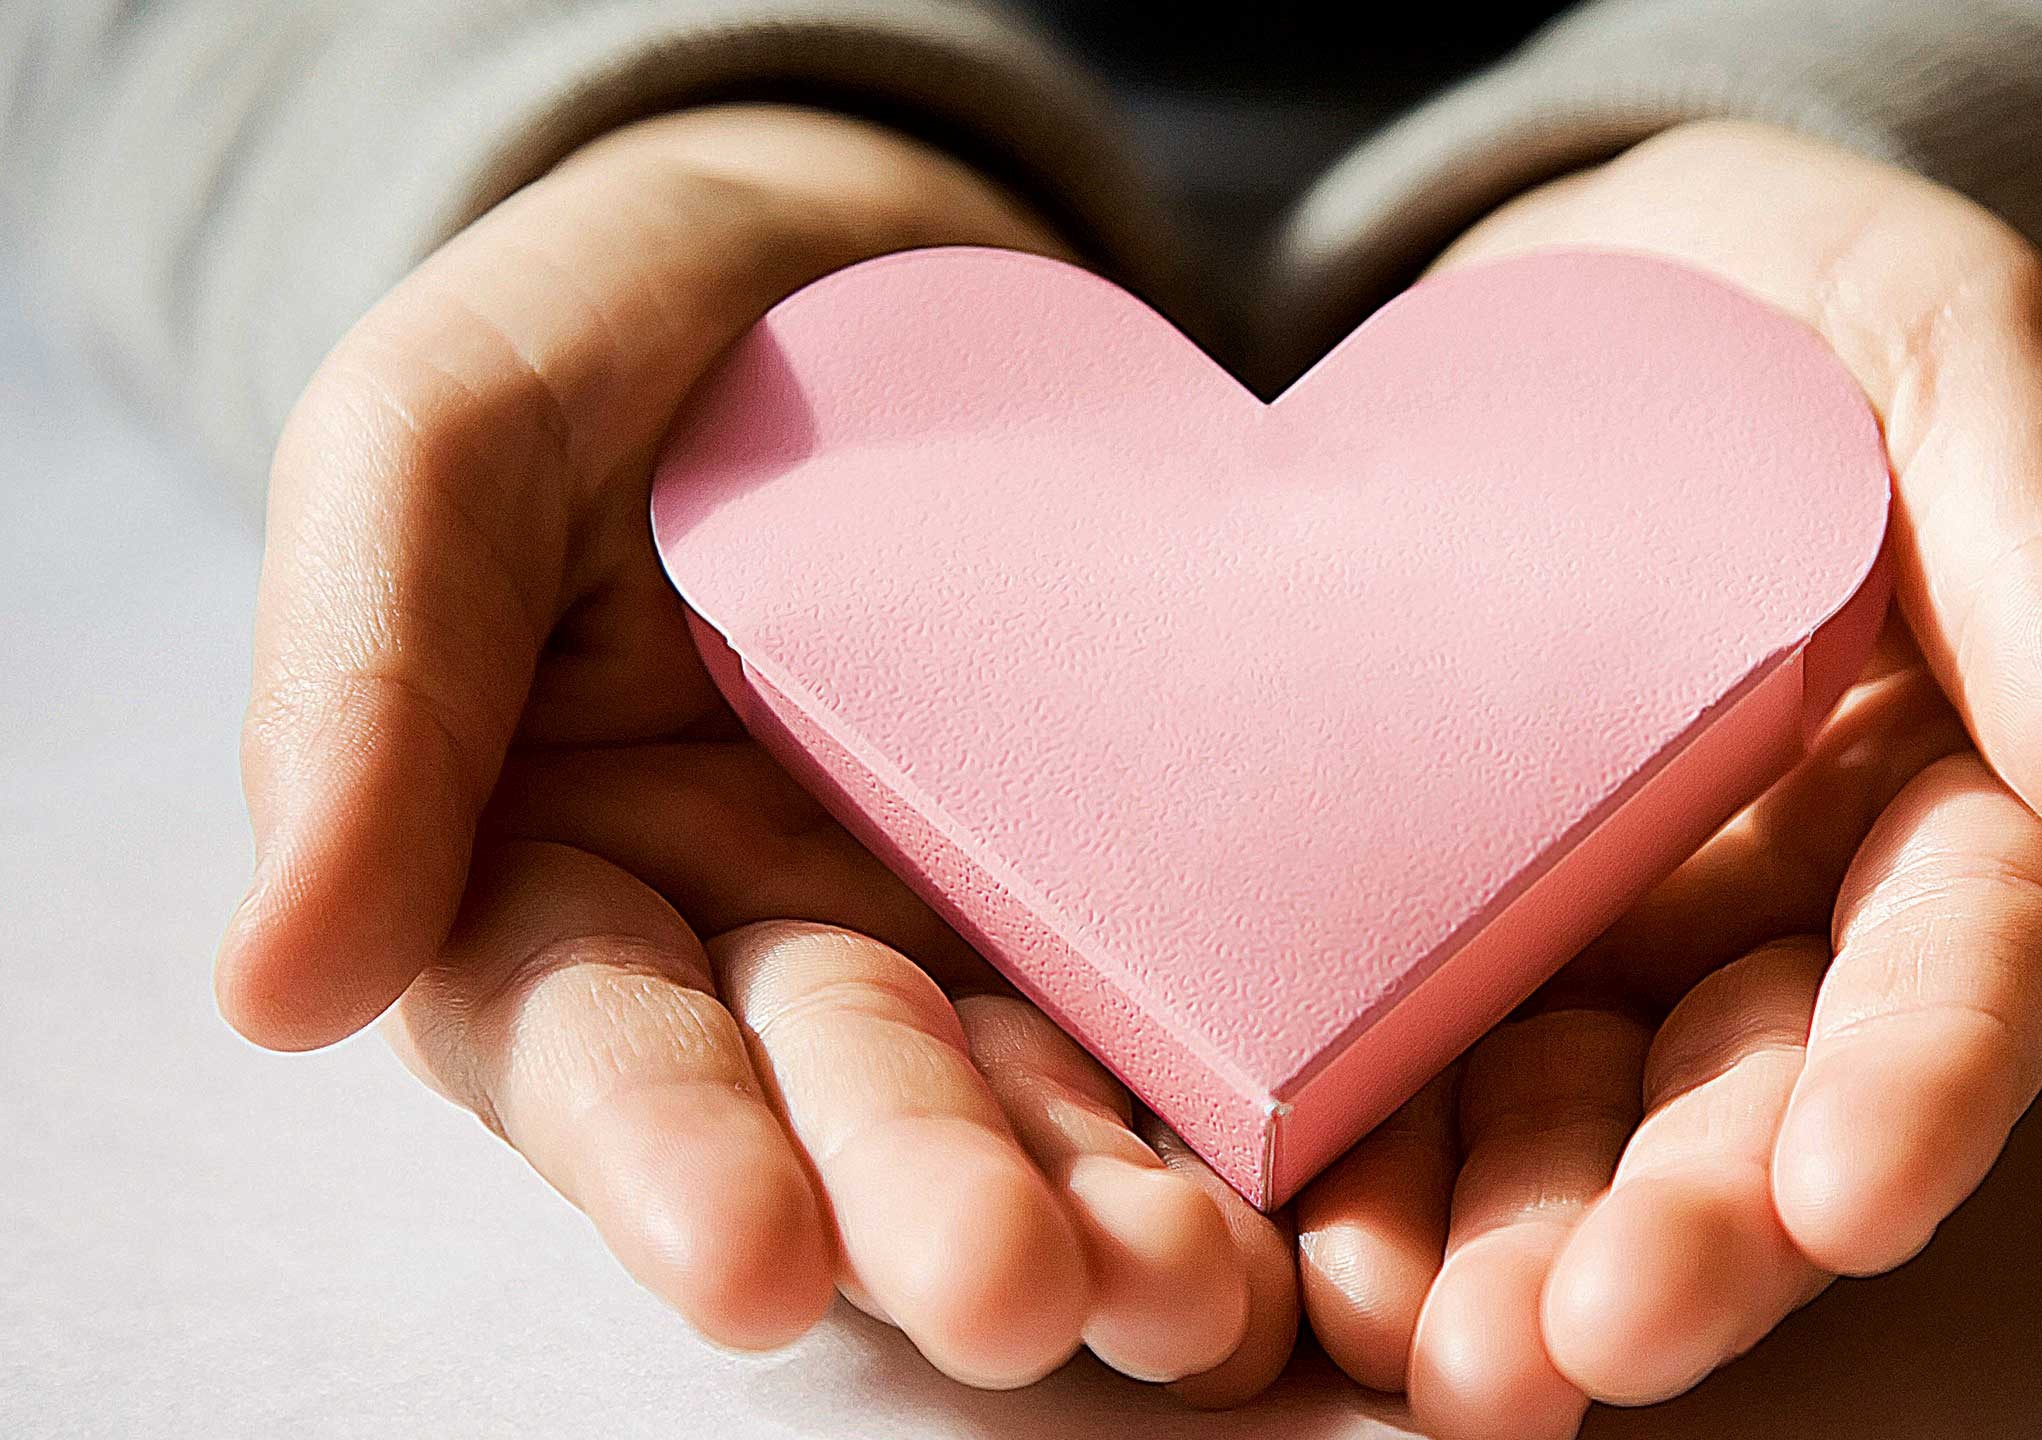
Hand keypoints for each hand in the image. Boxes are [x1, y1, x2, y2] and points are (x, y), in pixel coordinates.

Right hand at [215, 105, 1294, 1398]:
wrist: (847, 255)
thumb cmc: (607, 330)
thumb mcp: (436, 433)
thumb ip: (359, 682)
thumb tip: (276, 987)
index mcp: (556, 871)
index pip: (592, 1044)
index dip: (664, 1158)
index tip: (745, 1258)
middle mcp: (755, 936)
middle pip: (833, 1102)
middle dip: (917, 1205)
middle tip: (1012, 1290)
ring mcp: (944, 914)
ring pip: (1017, 1090)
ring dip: (1095, 1205)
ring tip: (1192, 1287)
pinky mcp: (1107, 873)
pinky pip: (1167, 996)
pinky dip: (1224, 1102)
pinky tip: (1296, 1190)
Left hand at [1290, 121, 2041, 1434]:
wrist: (1604, 295)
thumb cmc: (1816, 308)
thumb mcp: (1959, 368)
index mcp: (1976, 804)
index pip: (1971, 963)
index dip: (1924, 1085)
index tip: (1850, 1196)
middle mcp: (1807, 918)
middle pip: (1769, 1107)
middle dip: (1693, 1235)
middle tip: (1594, 1339)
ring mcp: (1629, 938)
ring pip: (1593, 1132)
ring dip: (1525, 1253)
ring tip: (1444, 1357)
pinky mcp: (1469, 924)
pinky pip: (1430, 1062)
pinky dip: (1381, 1162)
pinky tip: (1313, 1244)